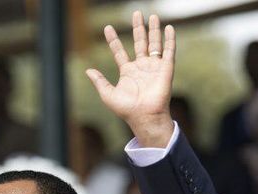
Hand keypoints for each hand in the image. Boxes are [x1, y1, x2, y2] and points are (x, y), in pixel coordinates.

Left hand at [86, 11, 175, 147]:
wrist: (144, 116)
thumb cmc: (127, 109)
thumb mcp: (108, 94)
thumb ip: (99, 81)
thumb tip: (88, 70)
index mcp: (127, 71)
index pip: (118, 51)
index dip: (113, 39)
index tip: (107, 27)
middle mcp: (141, 66)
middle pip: (139, 42)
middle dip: (137, 28)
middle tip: (135, 13)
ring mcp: (154, 66)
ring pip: (154, 43)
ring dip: (153, 29)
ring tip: (152, 15)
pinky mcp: (165, 68)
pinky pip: (168, 51)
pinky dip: (170, 40)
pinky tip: (169, 28)